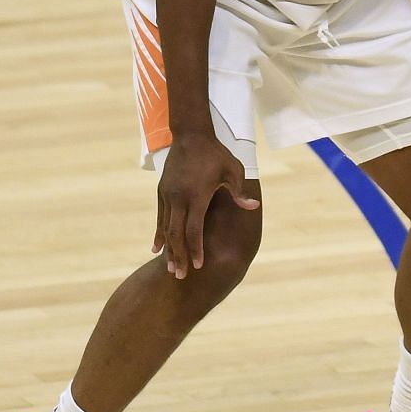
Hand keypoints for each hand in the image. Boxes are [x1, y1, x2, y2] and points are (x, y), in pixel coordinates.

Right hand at [154, 132, 259, 278]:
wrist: (190, 135)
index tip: (198, 265)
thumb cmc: (215, 154)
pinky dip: (159, 234)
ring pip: (165, 228)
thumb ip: (240, 191)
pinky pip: (160, 218)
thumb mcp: (232, 169)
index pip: (194, 229)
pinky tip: (157, 247)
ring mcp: (168, 195)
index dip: (196, 248)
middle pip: (176, 234)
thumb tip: (253, 207)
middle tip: (180, 276)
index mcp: (197, 195)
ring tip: (169, 268)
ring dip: (168, 249)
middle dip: (178, 256)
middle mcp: (179, 198)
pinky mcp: (162, 192)